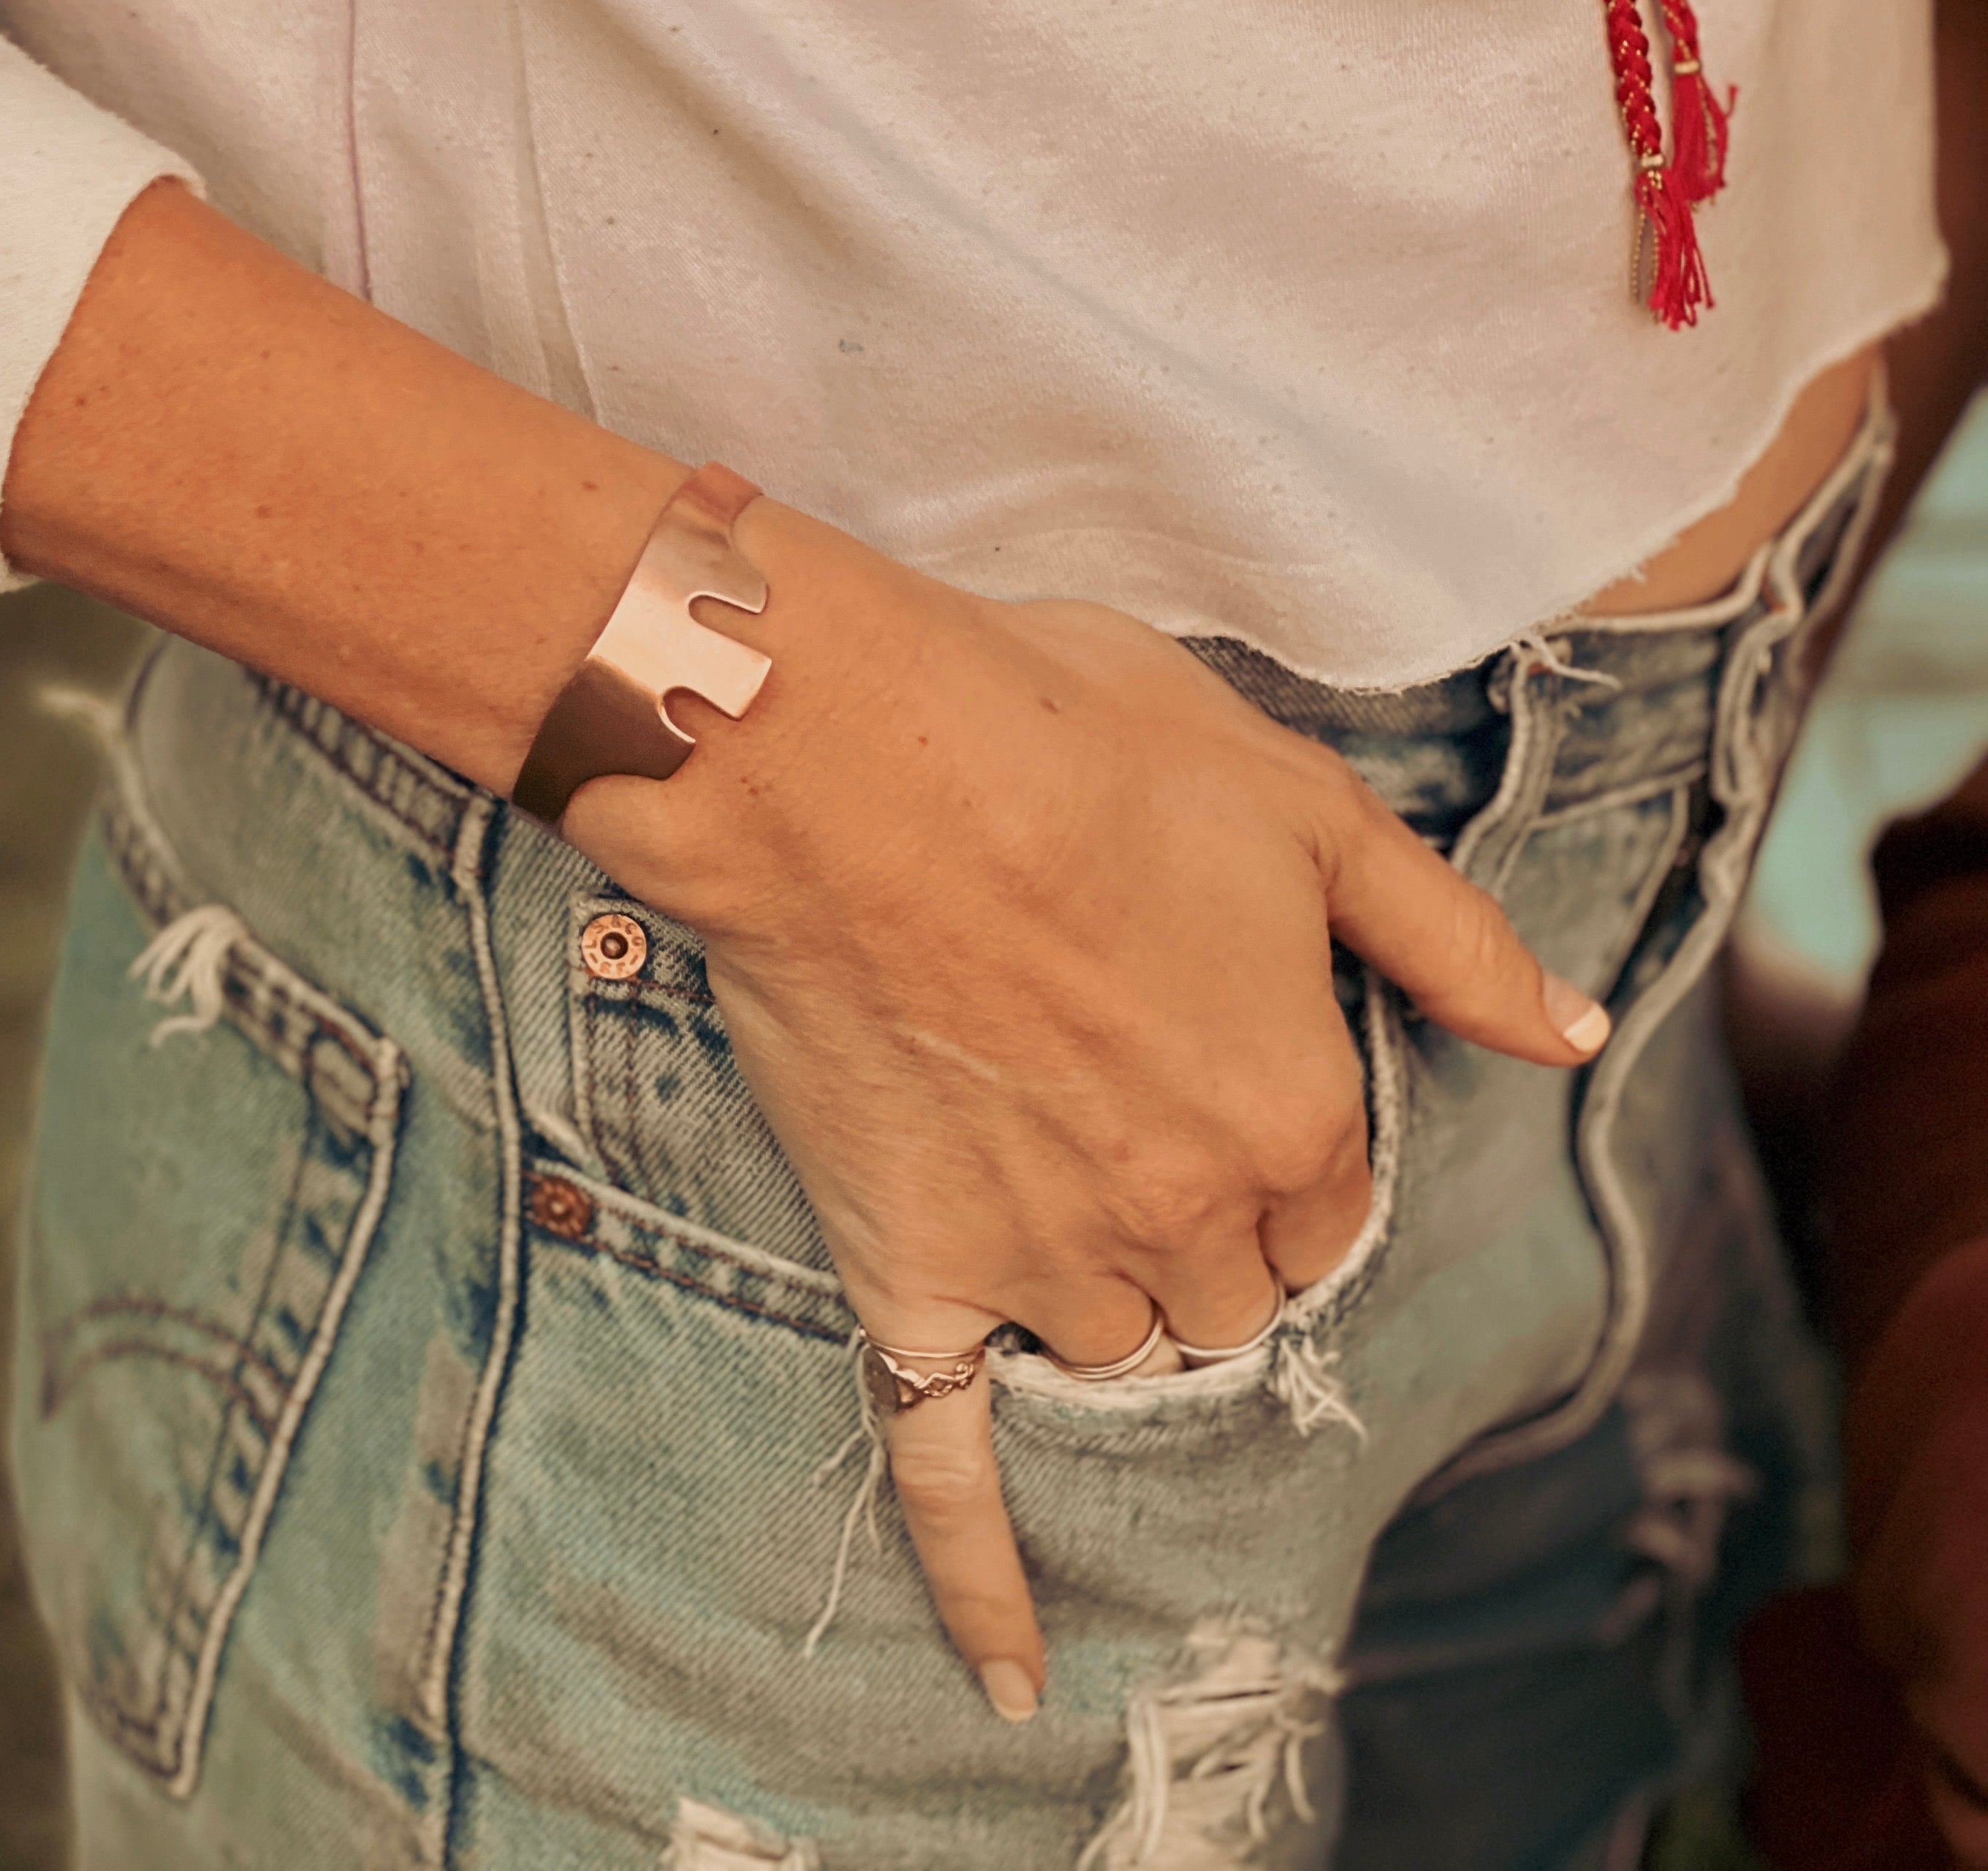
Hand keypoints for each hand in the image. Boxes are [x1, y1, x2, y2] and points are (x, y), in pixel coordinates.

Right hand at [564, 500, 1608, 1718]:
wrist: (845, 760)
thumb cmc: (1074, 744)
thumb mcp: (1305, 803)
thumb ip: (1446, 938)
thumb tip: (1567, 1033)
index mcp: (1298, 1114)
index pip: (1326, 1211)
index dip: (1277, 1148)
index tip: (1210, 1073)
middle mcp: (1187, 1219)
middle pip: (1227, 1294)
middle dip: (1201, 1235)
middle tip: (1123, 1128)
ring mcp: (1043, 1265)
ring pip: (1116, 1354)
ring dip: (1109, 1310)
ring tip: (1052, 1217)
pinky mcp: (911, 1280)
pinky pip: (950, 1462)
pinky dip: (987, 1576)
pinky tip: (1016, 1668)